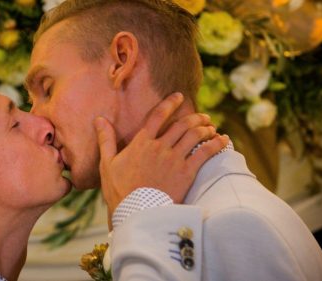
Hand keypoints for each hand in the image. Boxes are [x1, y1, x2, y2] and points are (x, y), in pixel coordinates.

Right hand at [94, 93, 228, 223]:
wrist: (135, 211)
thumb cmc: (118, 190)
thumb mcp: (107, 163)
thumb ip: (105, 139)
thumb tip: (98, 119)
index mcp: (141, 143)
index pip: (157, 116)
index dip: (169, 104)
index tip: (178, 96)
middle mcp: (160, 147)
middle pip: (181, 124)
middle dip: (194, 117)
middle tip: (203, 116)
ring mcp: (174, 159)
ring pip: (194, 135)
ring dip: (205, 128)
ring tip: (211, 126)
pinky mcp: (186, 172)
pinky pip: (204, 153)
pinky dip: (215, 144)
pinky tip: (223, 140)